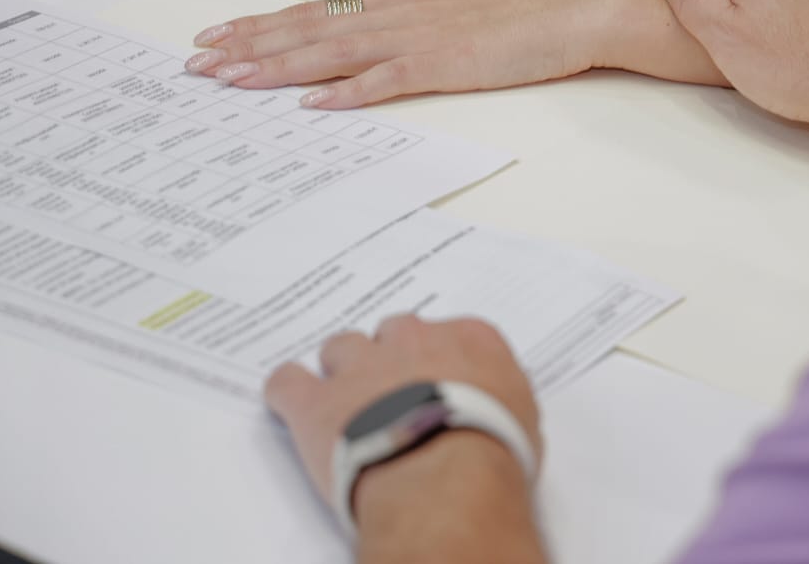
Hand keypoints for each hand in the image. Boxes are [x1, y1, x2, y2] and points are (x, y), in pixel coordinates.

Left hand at [185, 0, 618, 106]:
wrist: (570, 10)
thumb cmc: (513, 12)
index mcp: (393, 1)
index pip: (313, 12)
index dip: (260, 24)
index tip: (213, 35)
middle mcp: (394, 15)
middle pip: (307, 30)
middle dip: (248, 46)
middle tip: (195, 62)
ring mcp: (417, 39)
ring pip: (333, 53)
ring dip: (278, 67)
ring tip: (230, 80)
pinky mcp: (443, 66)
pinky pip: (386, 82)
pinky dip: (347, 93)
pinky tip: (313, 104)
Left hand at [264, 315, 540, 510]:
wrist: (447, 477)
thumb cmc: (493, 452)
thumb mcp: (522, 420)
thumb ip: (502, 397)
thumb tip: (496, 405)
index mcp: (467, 338)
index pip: (447, 330)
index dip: (438, 358)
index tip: (437, 380)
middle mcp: (412, 340)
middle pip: (392, 331)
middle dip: (390, 358)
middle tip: (394, 396)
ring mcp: (360, 367)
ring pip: (340, 348)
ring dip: (341, 371)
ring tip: (346, 405)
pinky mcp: (316, 403)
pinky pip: (286, 381)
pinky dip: (287, 393)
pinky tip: (291, 405)